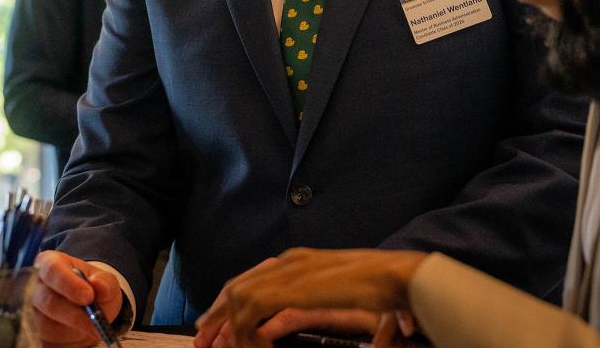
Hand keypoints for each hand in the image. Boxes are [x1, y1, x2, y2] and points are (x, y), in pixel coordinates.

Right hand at [32, 251, 123, 347]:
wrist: (86, 312)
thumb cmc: (93, 290)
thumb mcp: (104, 282)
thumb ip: (104, 282)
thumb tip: (98, 284)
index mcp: (50, 263)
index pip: (52, 270)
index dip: (69, 283)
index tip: (88, 296)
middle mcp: (35, 286)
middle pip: (47, 300)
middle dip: (73, 313)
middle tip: (95, 321)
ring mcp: (31, 311)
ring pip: (45, 324)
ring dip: (71, 329)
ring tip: (93, 328)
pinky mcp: (32, 332)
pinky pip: (42, 339)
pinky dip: (62, 341)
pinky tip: (78, 336)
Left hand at [195, 248, 425, 347]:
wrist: (397, 276)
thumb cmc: (381, 289)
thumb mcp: (339, 301)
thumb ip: (310, 310)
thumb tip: (279, 330)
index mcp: (301, 260)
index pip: (253, 278)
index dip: (229, 302)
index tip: (213, 325)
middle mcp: (291, 261)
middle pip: (239, 285)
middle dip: (217, 314)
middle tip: (202, 340)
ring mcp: (291, 270)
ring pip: (239, 296)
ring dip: (227, 326)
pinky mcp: (292, 286)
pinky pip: (252, 311)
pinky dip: (245, 331)